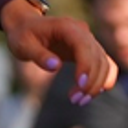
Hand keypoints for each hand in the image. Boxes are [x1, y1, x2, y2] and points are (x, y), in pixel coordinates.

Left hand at [3, 9, 117, 102]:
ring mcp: (88, 40)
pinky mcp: (88, 50)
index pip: (84, 46)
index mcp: (67, 27)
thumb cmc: (23, 35)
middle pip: (97, 57)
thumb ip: (38, 55)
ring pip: (103, 63)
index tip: (80, 85)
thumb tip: (55, 66)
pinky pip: (104, 64)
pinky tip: (92, 93)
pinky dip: (103, 79)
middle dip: (91, 82)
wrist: (26, 26)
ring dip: (97, 84)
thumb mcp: (23, 45)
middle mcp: (82, 32)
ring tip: (79, 100)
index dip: (86, 66)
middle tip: (75, 100)